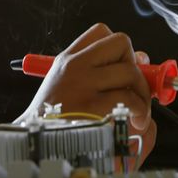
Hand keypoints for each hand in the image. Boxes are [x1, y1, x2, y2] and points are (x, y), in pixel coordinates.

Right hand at [19, 23, 153, 131]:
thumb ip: (100, 70)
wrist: (34, 145)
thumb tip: (142, 58)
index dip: (120, 48)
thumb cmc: (55, 120)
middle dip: (135, 65)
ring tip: (137, 112)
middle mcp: (74, 66)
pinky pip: (130, 98)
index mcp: (67, 60)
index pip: (101, 31)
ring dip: (142, 93)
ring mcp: (83, 84)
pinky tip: (136, 122)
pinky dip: (140, 111)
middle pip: (122, 43)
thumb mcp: (67, 86)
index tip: (124, 65)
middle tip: (133, 89)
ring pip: (131, 71)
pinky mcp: (92, 106)